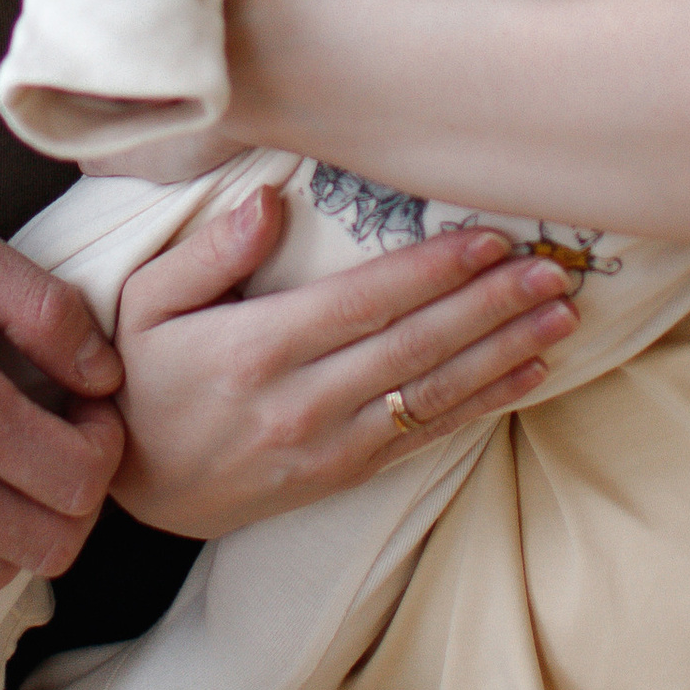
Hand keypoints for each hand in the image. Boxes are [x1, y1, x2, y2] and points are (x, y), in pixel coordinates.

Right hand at [110, 186, 577, 539]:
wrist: (130, 487)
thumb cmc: (139, 376)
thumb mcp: (143, 303)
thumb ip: (208, 252)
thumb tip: (268, 203)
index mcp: (255, 349)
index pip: (363, 302)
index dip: (431, 271)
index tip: (488, 239)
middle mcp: (301, 402)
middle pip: (414, 346)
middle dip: (489, 306)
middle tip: (551, 271)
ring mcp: (327, 446)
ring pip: (432, 393)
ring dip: (503, 354)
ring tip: (560, 317)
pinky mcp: (342, 474)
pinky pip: (425, 437)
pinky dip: (482, 406)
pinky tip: (527, 377)